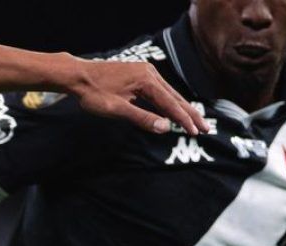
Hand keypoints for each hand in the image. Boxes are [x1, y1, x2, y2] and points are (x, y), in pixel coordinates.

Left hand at [64, 57, 207, 135]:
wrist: (79, 76)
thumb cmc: (94, 93)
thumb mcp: (117, 109)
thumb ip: (141, 118)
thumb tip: (165, 128)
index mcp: (147, 81)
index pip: (170, 104)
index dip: (184, 120)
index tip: (196, 132)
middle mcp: (150, 74)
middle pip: (175, 97)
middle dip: (191, 114)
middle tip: (206, 128)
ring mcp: (146, 73)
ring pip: (169, 94)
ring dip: (183, 109)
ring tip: (196, 121)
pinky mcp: (140, 76)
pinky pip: (160, 91)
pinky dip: (170, 102)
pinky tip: (175, 109)